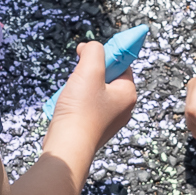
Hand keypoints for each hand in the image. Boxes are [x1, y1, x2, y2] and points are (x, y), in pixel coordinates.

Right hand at [44, 40, 138, 158]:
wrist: (67, 146)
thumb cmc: (80, 111)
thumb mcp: (89, 70)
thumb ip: (94, 51)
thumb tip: (90, 48)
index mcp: (128, 94)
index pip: (122, 64)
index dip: (106, 55)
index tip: (89, 54)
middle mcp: (122, 108)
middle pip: (107, 77)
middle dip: (89, 72)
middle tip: (78, 75)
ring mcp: (108, 120)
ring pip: (94, 91)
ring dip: (79, 86)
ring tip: (71, 92)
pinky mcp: (93, 128)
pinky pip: (86, 106)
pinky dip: (75, 101)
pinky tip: (67, 104)